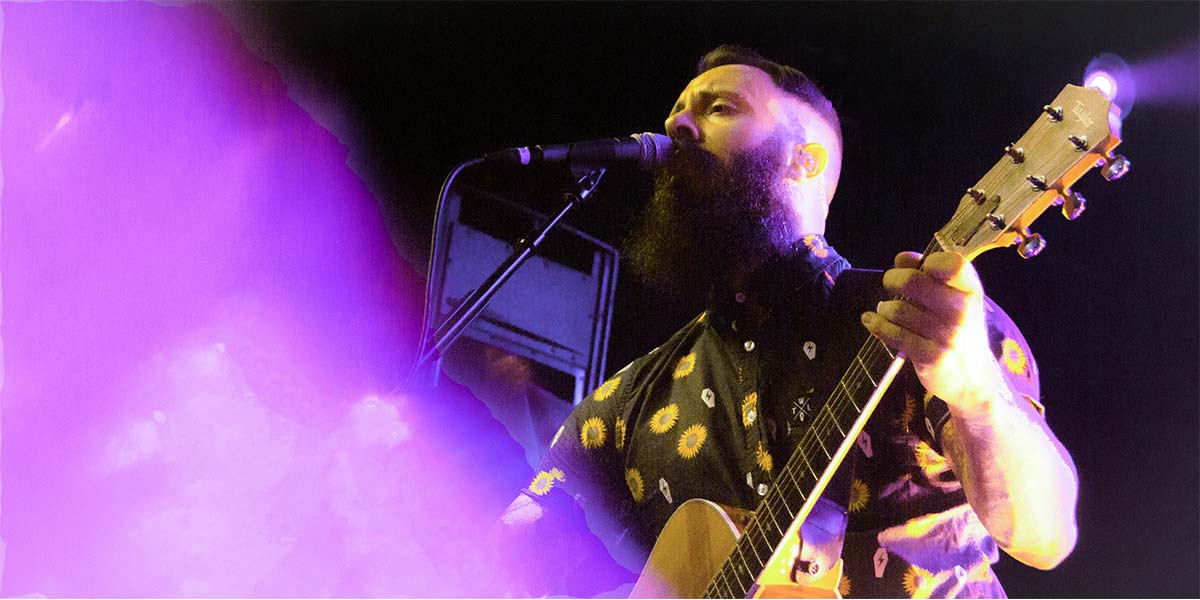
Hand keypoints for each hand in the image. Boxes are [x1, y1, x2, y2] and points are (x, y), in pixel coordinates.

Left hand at [860, 251, 1000, 409]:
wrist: (972, 378)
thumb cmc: (958, 330)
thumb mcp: (954, 300)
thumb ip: (930, 275)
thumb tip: (903, 257)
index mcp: (971, 290)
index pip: (952, 264)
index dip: (930, 261)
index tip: (920, 267)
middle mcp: (962, 311)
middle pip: (915, 282)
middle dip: (894, 279)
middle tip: (890, 283)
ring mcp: (946, 335)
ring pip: (899, 310)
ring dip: (885, 307)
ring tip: (885, 309)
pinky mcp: (930, 356)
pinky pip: (893, 334)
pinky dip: (876, 324)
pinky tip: (870, 320)